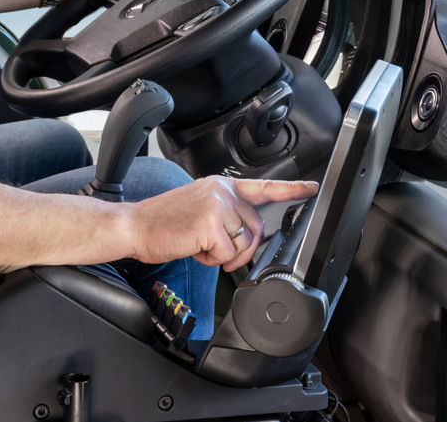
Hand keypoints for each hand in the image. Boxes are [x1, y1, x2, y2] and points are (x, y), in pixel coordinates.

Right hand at [125, 176, 318, 271]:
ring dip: (223, 256)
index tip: (311, 189)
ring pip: (243, 245)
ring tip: (199, 245)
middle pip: (256, 229)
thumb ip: (226, 214)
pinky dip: (211, 260)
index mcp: (221, 186)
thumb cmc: (164, 222)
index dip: (291, 190)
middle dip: (240, 248)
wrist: (135, 226)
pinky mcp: (210, 225)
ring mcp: (217, 206)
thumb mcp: (199, 209)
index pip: (263, 187)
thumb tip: (248, 236)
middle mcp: (222, 191)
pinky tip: (193, 248)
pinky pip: (227, 255)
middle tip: (214, 248)